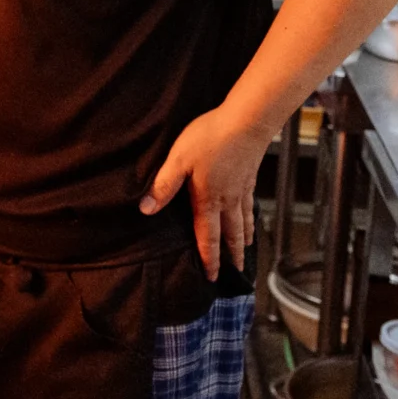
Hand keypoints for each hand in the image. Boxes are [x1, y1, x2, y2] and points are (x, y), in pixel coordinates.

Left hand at [139, 108, 265, 281]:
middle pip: (229, 234)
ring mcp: (242, 189)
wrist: (247, 121)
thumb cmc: (210, 138)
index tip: (211, 276)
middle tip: (235, 272)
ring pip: (243, 221)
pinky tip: (250, 217)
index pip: (206, 236)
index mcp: (207, 199)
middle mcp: (227, 200)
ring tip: (245, 251)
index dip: (208, 258)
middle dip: (230, 255)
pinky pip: (251, 205)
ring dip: (243, 239)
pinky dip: (251, 218)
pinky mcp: (250, 176)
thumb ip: (163, 186)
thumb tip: (146, 210)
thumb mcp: (179, 160)